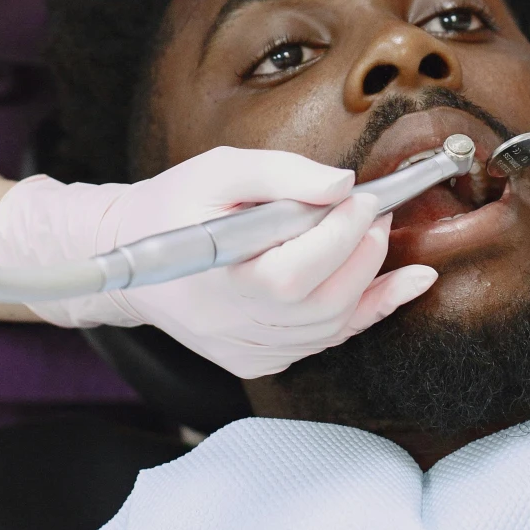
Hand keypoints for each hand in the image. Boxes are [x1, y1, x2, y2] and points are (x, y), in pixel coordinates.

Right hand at [0, 148, 435, 375]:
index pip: (298, 270)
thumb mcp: (221, 169)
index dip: (344, 233)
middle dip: (364, 252)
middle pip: (325, 303)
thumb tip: (343, 185)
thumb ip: (284, 173)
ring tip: (376, 234)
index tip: (365, 197)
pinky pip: (323, 341)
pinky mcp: (258, 360)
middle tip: (375, 210)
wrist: (131, 257)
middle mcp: (233, 327)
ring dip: (370, 281)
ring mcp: (247, 351)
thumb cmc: (175, 206)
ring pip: (331, 327)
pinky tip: (398, 284)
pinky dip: (364, 311)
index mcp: (217, 281)